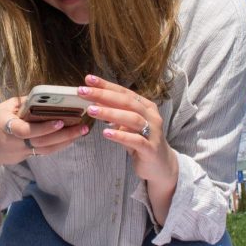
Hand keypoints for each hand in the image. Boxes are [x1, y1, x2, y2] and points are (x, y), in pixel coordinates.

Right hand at [0, 97, 87, 164]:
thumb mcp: (4, 107)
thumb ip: (24, 103)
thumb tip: (48, 97)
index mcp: (4, 125)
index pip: (24, 129)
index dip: (43, 128)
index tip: (59, 121)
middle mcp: (12, 141)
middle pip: (41, 141)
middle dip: (64, 135)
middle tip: (82, 127)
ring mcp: (19, 152)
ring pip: (45, 149)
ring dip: (65, 141)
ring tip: (81, 131)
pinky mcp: (24, 157)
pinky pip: (43, 152)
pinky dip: (58, 145)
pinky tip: (71, 138)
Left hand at [78, 74, 178, 191]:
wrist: (161, 166)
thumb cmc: (142, 142)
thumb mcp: (127, 126)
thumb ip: (115, 114)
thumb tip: (95, 102)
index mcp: (146, 107)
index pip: (124, 92)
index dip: (106, 85)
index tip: (89, 79)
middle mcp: (151, 116)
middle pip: (127, 102)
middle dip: (104, 95)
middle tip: (83, 92)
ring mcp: (153, 132)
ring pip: (132, 118)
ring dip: (110, 113)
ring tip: (91, 110)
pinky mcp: (150, 149)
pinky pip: (136, 140)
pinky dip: (121, 136)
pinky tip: (106, 133)